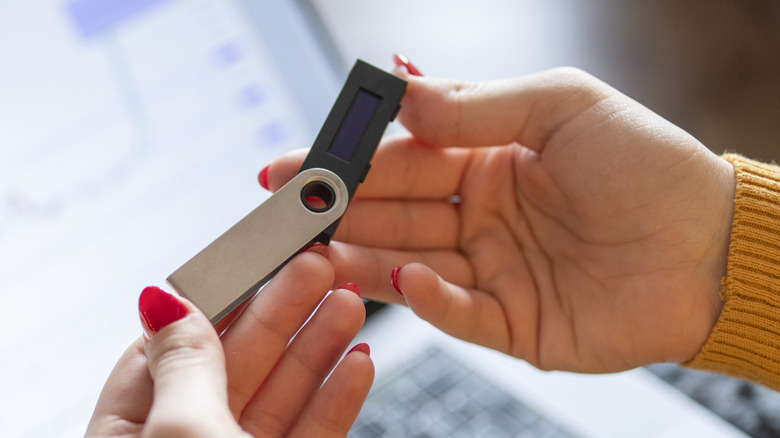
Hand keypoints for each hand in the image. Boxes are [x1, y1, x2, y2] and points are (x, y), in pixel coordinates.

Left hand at [86, 250, 371, 436]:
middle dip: (283, 309)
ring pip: (281, 392)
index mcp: (132, 432)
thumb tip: (165, 301)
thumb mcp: (183, 431)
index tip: (259, 255)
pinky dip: (336, 396)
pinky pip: (313, 429)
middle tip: (319, 264)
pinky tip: (356, 362)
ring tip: (349, 299)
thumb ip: (185, 365)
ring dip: (318, 344)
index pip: (172, 344)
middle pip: (237, 361)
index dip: (219, 295)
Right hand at [263, 67, 734, 372]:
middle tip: (292, 212)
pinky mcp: (512, 322)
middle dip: (342, 211)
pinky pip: (459, 311)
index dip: (353, 159)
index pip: (404, 157)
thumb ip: (478, 102)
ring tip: (318, 252)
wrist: (711, 246)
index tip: (305, 161)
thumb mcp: (561, 104)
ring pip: (411, 262)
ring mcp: (492, 269)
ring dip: (363, 258)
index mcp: (488, 158)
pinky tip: (407, 278)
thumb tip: (401, 93)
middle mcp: (481, 214)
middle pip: (395, 213)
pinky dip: (429, 297)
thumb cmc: (645, 163)